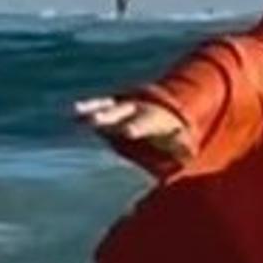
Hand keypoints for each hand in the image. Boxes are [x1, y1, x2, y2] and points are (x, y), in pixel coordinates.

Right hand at [73, 96, 191, 162]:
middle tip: (96, 120)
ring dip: (93, 110)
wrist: (162, 106)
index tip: (127, 132)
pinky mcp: (112, 108)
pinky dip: (86, 109)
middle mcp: (134, 110)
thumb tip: (190, 155)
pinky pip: (98, 107)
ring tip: (76, 112)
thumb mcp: (178, 139)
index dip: (134, 127)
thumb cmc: (169, 130)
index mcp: (150, 119)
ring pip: (106, 108)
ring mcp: (122, 108)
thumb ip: (182, 148)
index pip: (141, 124)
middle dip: (108, 117)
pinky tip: (72, 113)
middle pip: (119, 113)